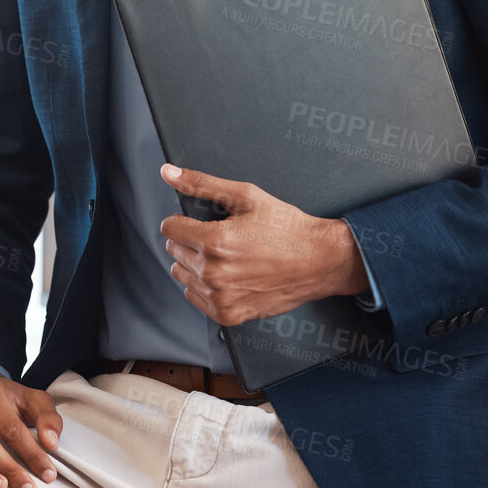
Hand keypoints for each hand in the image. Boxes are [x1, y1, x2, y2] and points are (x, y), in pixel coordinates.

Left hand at [158, 164, 366, 325]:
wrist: (319, 261)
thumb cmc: (286, 228)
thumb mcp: (245, 196)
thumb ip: (201, 184)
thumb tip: (168, 172)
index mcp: (214, 242)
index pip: (168, 228)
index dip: (184, 220)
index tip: (202, 221)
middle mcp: (214, 273)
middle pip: (173, 250)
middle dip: (190, 239)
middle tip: (220, 236)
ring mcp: (220, 297)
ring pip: (181, 274)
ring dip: (194, 263)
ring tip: (225, 256)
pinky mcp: (228, 314)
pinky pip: (194, 297)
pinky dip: (204, 286)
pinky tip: (226, 275)